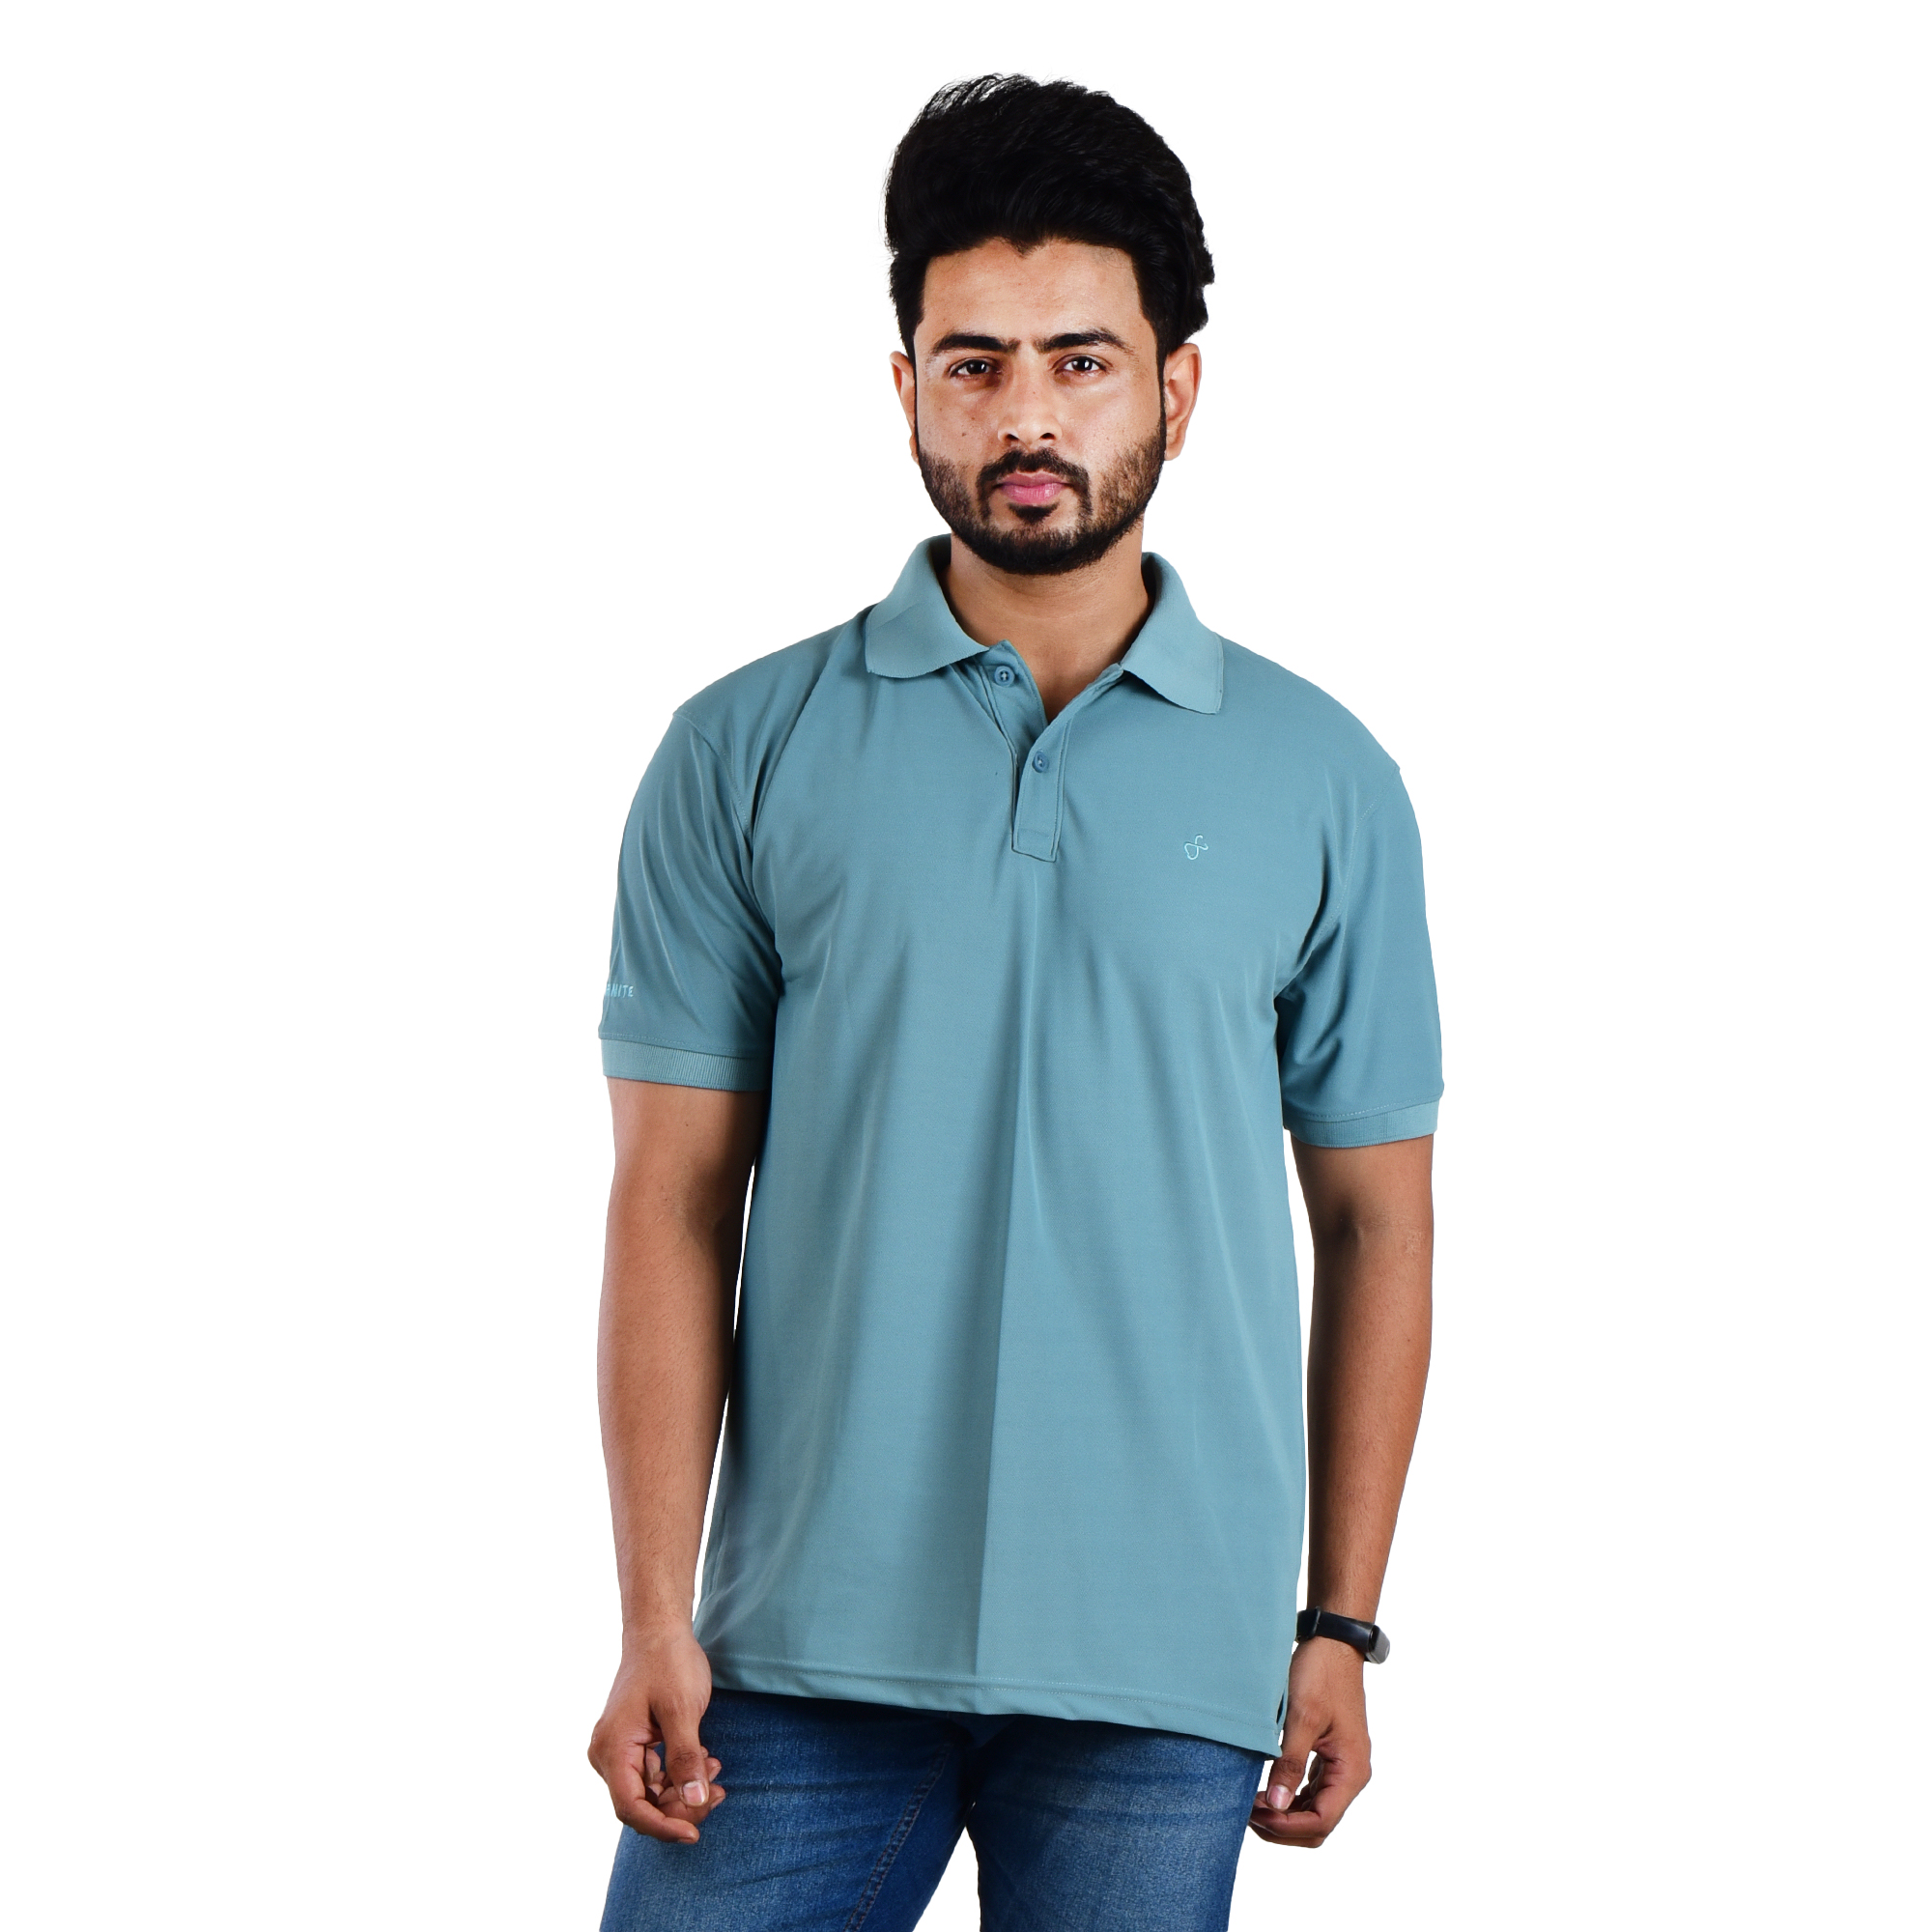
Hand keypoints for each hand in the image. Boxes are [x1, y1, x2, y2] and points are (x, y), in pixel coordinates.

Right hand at [587, 1624, 727, 1843]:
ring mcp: (618, 1750)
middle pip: (641, 1804)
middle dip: (680, 1807)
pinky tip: (705, 1760)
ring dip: (683, 1791)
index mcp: (612, 1749)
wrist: (659, 1630)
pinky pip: (653, 1775)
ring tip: (716, 1771)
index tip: (695, 1833)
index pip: (631, 1808)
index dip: (662, 1826)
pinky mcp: (632, 1744)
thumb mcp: (682, 1709)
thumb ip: (686, 1757)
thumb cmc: (668, 1662)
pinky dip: (679, 1775)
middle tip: (718, 1792)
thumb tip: (695, 1802)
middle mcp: (608, 1755)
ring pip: (649, 1792)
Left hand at [1248, 1638, 1370, 1847]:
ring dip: (1285, 1815)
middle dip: (1283, 1826)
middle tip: (1247, 1813)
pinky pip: (1312, 1791)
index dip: (1286, 1825)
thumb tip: (1277, 1805)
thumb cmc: (1321, 1674)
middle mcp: (1351, 1775)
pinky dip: (1290, 1798)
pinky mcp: (1330, 1756)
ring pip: (1314, 1810)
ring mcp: (1341, 1766)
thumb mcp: (1302, 1717)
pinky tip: (1265, 1789)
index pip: (1321, 1821)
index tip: (1254, 1813)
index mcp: (1351, 1771)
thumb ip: (1290, 1763)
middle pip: (1319, 1823)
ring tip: (1251, 1804)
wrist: (1333, 1643)